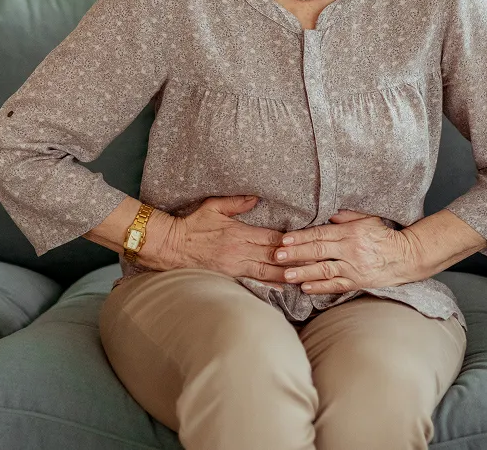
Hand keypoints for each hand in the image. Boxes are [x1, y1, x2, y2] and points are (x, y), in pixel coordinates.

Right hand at [145, 195, 317, 283]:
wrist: (170, 246)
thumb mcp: (213, 207)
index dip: (290, 240)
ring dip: (286, 274)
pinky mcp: (228, 278)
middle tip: (316, 260)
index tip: (308, 240)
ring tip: (306, 277)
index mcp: (238, 233)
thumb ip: (236, 202)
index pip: (270, 237)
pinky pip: (252, 282)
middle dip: (295, 259)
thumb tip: (256, 197)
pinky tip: (283, 289)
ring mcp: (234, 267)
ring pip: (266, 272)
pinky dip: (269, 286)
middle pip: (273, 256)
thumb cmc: (192, 224)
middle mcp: (239, 251)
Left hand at [273, 209, 418, 294]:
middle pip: (318, 251)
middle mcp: (350, 250)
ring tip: (286, 274)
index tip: (284, 239)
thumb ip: (347, 216)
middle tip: (277, 255)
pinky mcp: (357, 282)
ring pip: (323, 271)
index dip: (301, 237)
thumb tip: (327, 215)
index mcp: (350, 232)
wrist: (406, 256)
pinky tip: (305, 287)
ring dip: (303, 272)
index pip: (320, 234)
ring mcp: (353, 268)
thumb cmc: (385, 235)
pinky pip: (335, 286)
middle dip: (295, 254)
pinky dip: (319, 287)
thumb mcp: (368, 219)